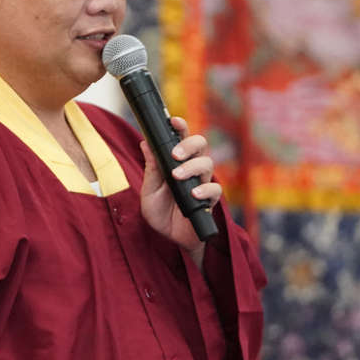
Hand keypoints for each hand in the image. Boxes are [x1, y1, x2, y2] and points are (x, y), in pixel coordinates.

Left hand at [139, 117, 221, 265]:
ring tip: (178, 176)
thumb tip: (145, 142)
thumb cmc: (160, 212)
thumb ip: (151, 169)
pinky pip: (215, 190)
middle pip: (201, 144)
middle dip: (189, 144)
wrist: (170, 238)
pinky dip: (204, 190)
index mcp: (176, 162)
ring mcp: (202, 183)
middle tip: (175, 154)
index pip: (181, 138)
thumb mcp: (149, 190)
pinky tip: (194, 194)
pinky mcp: (210, 201)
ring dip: (192, 167)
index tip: (173, 121)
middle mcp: (192, 169)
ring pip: (208, 163)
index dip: (180, 127)